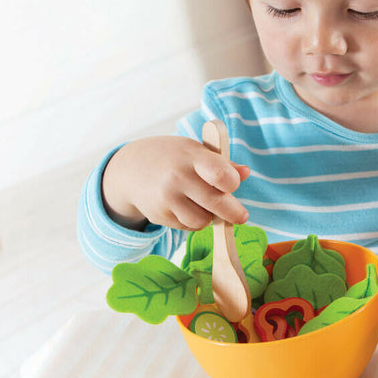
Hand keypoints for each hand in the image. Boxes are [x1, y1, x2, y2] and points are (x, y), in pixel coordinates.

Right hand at [102, 136, 250, 230]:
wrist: (131, 169)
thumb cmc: (172, 157)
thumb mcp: (195, 151)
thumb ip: (222, 163)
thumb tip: (245, 173)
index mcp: (191, 156)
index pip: (220, 175)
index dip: (233, 183)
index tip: (233, 185)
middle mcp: (178, 177)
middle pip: (216, 203)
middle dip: (234, 213)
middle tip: (241, 217)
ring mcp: (167, 198)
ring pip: (203, 221)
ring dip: (210, 218)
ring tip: (205, 205)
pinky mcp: (160, 216)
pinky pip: (188, 227)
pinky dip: (194, 222)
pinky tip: (187, 208)